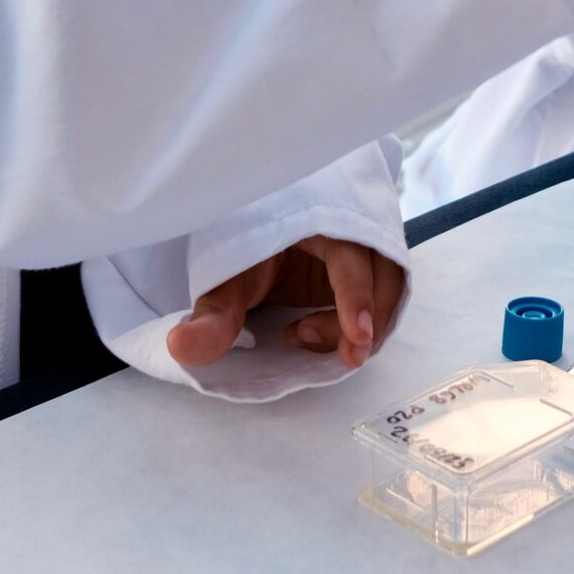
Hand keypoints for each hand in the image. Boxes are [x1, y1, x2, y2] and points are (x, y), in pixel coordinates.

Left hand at [164, 235, 406, 371]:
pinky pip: (384, 295)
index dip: (357, 298)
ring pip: (391, 286)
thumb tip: (181, 348)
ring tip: (310, 341)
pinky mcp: (365, 268)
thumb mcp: (225, 279)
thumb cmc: (241, 248)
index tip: (358, 338)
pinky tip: (324, 338)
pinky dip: (367, 324)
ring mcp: (363, 247)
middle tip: (345, 358)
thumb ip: (211, 315)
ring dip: (370, 325)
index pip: (352, 257)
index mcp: (318, 217)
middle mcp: (351, 227)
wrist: (252, 235)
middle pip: (385, 273)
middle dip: (371, 319)